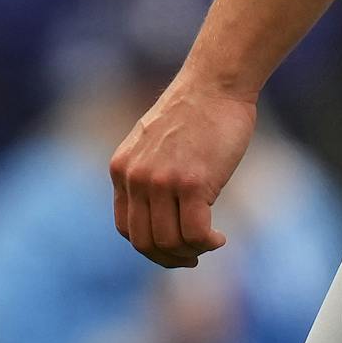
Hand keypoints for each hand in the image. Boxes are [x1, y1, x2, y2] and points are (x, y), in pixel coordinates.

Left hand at [109, 74, 256, 268]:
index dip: (150, 246)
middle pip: (145, 242)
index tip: (174, 247)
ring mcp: (162, 181)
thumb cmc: (194, 114)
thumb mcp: (153, 144)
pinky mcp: (191, 182)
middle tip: (194, 255)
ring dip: (192, 252)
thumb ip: (148, 176)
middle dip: (170, 257)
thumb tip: (160, 219)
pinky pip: (196, 234)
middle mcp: (135, 177)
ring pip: (170, 242)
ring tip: (210, 242)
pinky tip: (220, 238)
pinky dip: (208, 244)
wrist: (215, 85)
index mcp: (121, 169)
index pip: (126, 229)